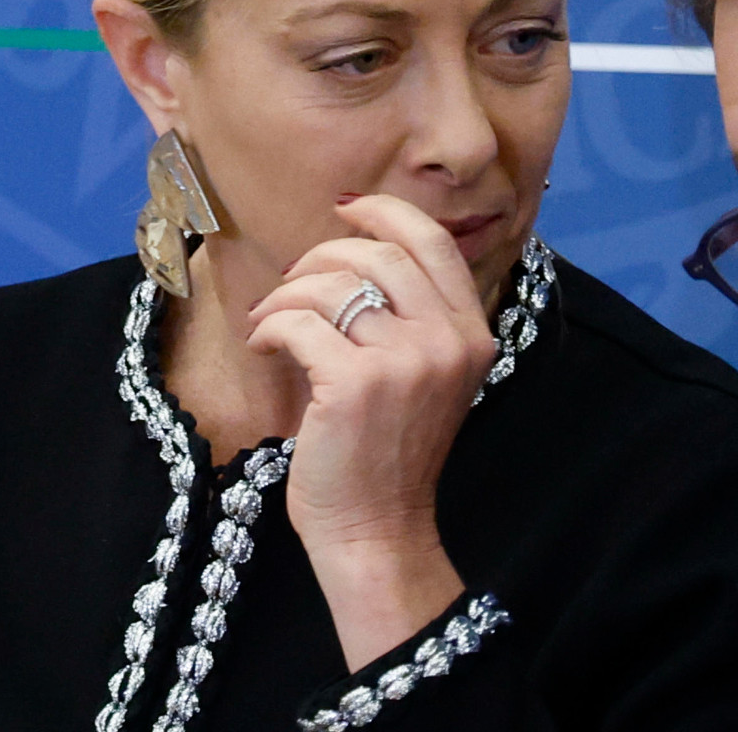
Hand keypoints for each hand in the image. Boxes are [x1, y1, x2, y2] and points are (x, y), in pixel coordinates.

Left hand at [246, 194, 497, 668]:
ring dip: (286, 296)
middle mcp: (447, 341)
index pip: (433, 243)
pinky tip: (265, 347)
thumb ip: (415, 318)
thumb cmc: (390, 453)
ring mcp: (405, 362)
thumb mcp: (428, 376)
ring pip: (331, 285)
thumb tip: (359, 246)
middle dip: (321, 258)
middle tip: (293, 286)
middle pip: (376, 254)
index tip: (346, 209)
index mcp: (471, 334)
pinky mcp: (355, 384)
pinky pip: (298, 323)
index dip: (386, 212)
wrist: (376, 528)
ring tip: (272, 324)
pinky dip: (269, 328)